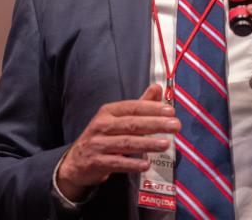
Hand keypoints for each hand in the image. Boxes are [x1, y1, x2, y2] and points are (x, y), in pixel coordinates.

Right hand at [56, 84, 179, 201]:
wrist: (77, 161)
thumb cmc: (103, 137)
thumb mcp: (117, 118)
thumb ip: (140, 105)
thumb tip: (157, 88)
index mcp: (108, 111)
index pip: (133, 107)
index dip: (152, 108)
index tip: (170, 111)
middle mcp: (102, 125)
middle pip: (131, 123)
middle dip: (155, 124)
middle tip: (175, 126)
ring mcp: (98, 144)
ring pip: (125, 142)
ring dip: (147, 143)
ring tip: (165, 144)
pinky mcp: (96, 162)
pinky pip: (116, 162)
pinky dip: (131, 164)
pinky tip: (146, 164)